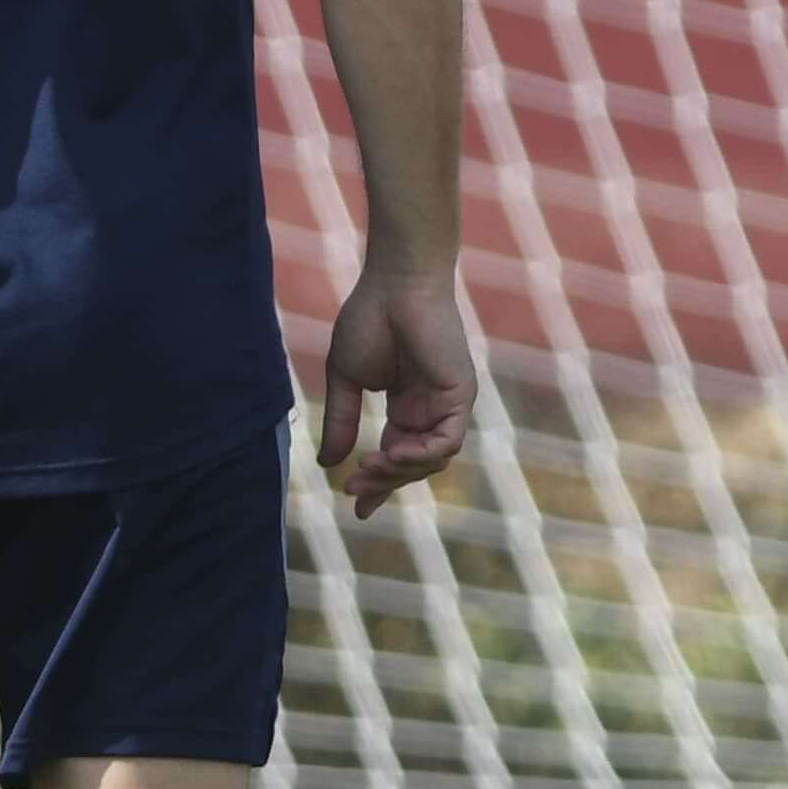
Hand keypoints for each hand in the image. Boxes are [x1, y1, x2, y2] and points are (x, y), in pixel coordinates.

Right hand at [316, 267, 472, 520]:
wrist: (394, 283)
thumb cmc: (369, 319)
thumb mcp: (346, 380)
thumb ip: (340, 422)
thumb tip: (327, 464)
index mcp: (407, 406)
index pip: (396, 455)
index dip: (378, 483)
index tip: (356, 506)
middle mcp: (431, 410)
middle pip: (413, 464)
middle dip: (383, 482)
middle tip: (353, 489)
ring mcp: (448, 404)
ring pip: (431, 459)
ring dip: (398, 471)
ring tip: (367, 467)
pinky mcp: (460, 394)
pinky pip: (446, 441)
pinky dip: (420, 455)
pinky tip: (391, 453)